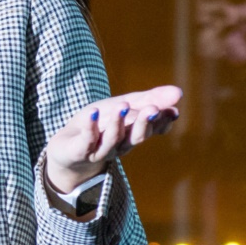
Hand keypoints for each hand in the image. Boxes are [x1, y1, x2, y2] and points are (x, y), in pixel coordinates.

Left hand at [44, 85, 181, 193]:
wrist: (67, 149)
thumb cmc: (99, 125)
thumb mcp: (123, 105)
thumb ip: (149, 98)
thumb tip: (179, 92)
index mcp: (133, 134)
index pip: (151, 129)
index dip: (162, 121)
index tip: (172, 111)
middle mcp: (120, 145)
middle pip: (136, 137)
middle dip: (144, 123)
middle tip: (152, 110)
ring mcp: (100, 151)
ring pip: (113, 140)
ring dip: (118, 123)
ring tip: (122, 105)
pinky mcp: (80, 152)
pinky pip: (87, 141)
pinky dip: (91, 127)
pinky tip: (93, 112)